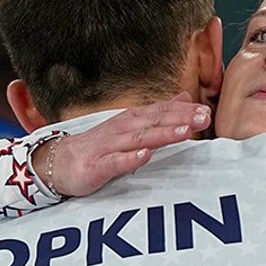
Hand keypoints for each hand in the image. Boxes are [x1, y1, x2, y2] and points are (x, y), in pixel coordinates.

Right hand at [35, 93, 210, 196]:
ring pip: (139, 139)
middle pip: (154, 122)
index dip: (184, 112)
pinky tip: (145, 155)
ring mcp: (109, 146)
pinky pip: (115, 162)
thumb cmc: (100, 146)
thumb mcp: (132, 126)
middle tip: (203, 118)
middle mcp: (122, 129)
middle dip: (180, 119)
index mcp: (132, 120)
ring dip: (162, 134)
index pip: (161, 112)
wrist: (59, 162)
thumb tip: (185, 99)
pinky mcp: (97, 166)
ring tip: (184, 131)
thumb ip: (159, 114)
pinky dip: (130, 158)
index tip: (206, 112)